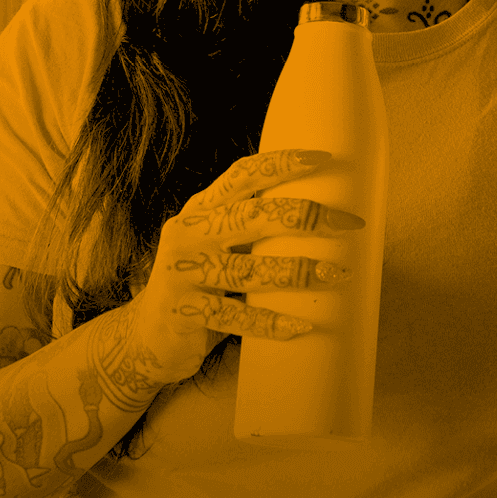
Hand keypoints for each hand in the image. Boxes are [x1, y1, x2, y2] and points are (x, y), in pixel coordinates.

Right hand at [123, 148, 363, 386]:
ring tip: (338, 275)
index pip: (243, 175)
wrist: (146, 337)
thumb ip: (252, 229)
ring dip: (298, 271)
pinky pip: (235, 317)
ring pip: (248, 269)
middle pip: (254, 216)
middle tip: (350, 224)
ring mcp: (183, 273)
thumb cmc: (200, 285)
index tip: (325, 160)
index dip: (283, 163)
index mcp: (201, 209)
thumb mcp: (218, 246)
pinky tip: (302, 324)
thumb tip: (325, 218)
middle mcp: (188, 234)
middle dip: (307, 217)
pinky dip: (271, 322)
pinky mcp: (183, 313)